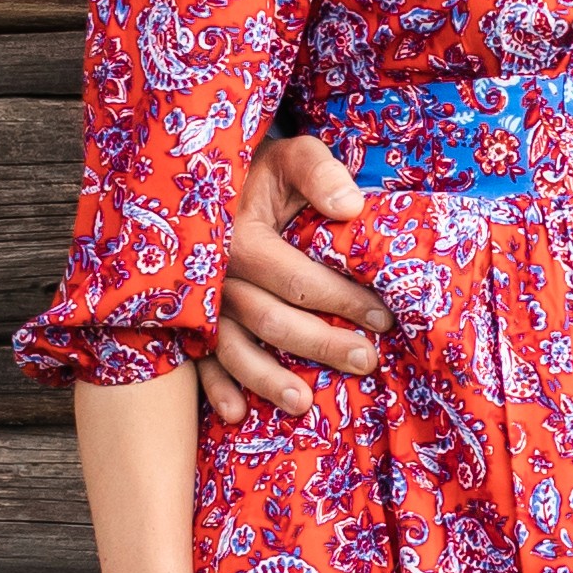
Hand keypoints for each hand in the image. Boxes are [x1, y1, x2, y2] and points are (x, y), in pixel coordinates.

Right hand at [200, 133, 386, 425]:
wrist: (211, 183)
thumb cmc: (261, 174)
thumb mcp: (290, 157)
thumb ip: (319, 172)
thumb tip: (351, 207)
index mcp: (238, 236)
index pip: (296, 278)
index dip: (342, 299)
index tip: (383, 316)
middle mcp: (213, 276)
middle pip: (269, 320)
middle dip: (321, 345)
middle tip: (367, 361)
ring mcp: (197, 304)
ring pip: (231, 349)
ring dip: (268, 380)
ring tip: (305, 404)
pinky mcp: (188, 322)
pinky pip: (197, 362)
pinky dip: (216, 389)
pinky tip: (237, 415)